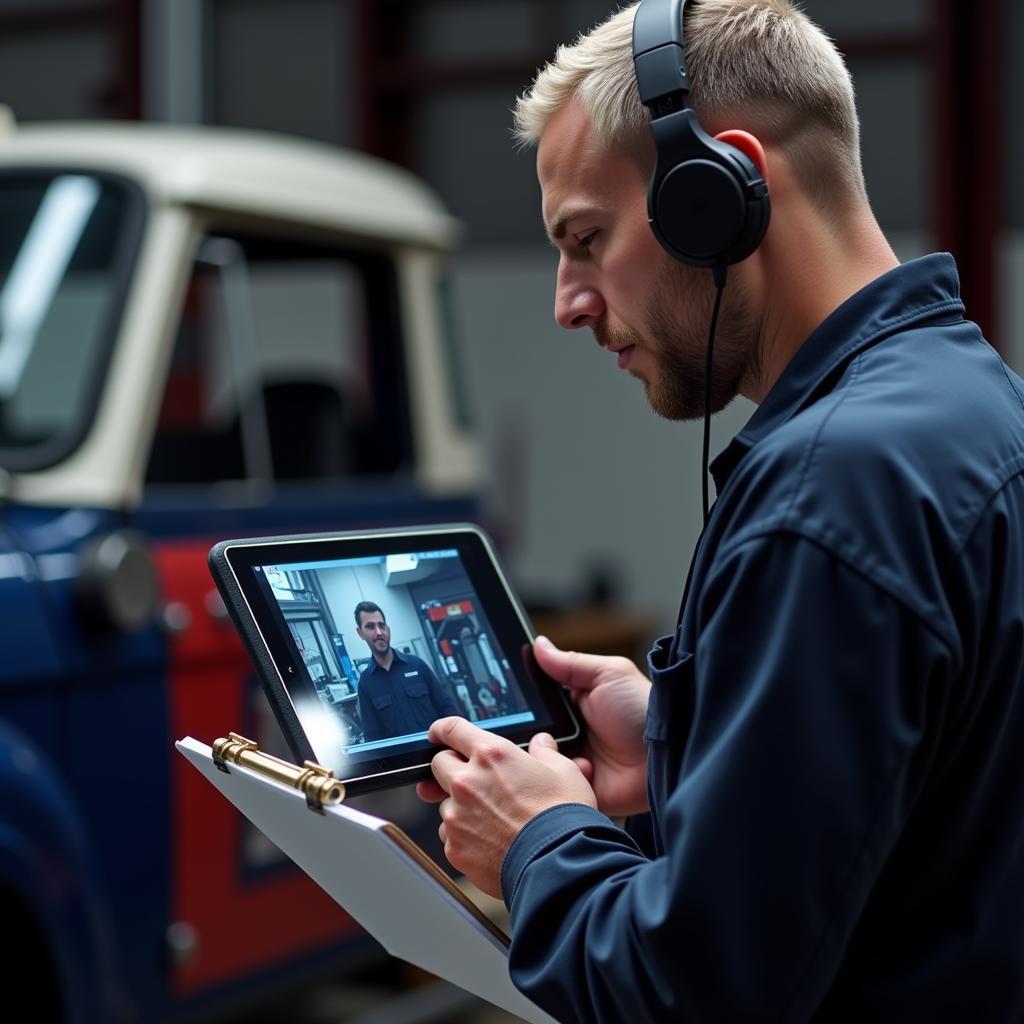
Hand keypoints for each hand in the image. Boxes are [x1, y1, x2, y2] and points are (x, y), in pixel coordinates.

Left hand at [417, 717, 596, 897]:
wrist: (558, 863)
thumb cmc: (562, 817)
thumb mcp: (563, 771)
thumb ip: (545, 752)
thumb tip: (542, 743)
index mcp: (491, 755)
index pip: (452, 730)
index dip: (442, 729)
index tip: (438, 734)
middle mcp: (467, 782)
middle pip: (439, 764)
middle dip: (451, 767)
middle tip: (472, 779)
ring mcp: (457, 816)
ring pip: (446, 803)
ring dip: (461, 805)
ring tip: (493, 818)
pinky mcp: (455, 847)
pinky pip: (451, 835)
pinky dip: (464, 835)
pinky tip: (490, 840)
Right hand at [533, 635, 650, 816]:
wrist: (668, 753)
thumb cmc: (642, 708)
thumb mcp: (608, 675)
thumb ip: (570, 663)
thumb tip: (538, 644)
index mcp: (571, 706)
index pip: (533, 705)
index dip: (519, 705)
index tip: (505, 702)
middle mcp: (567, 735)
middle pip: (529, 734)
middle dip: (529, 733)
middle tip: (538, 729)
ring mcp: (572, 764)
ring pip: (537, 762)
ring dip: (544, 756)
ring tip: (561, 748)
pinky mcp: (579, 790)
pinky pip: (555, 788)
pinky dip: (562, 779)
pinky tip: (585, 767)